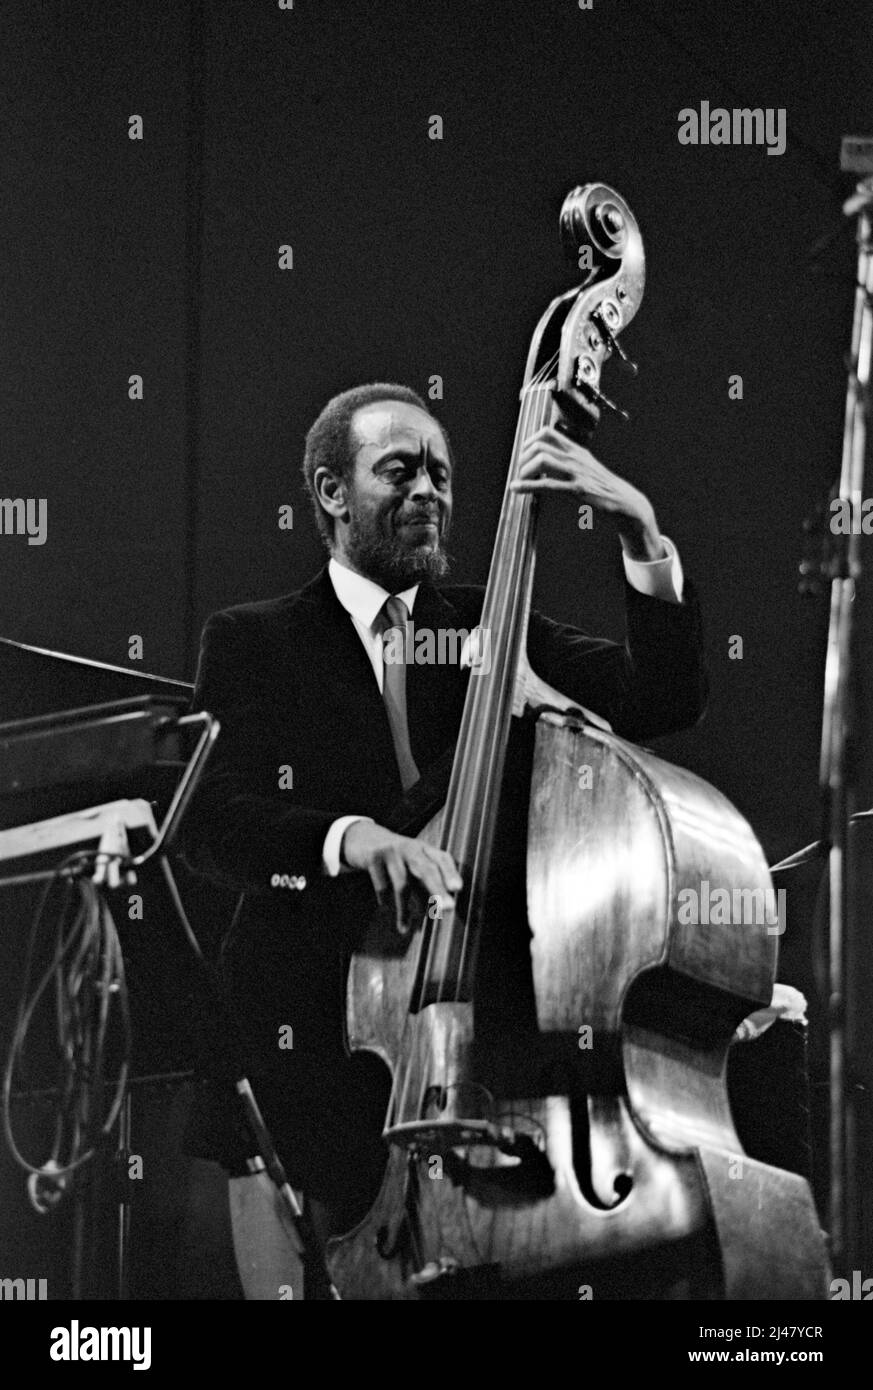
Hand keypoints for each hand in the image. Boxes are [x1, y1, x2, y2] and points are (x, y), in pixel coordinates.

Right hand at [340, 821, 462, 935]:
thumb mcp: (412, 864)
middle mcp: (411, 847)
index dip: (451, 873)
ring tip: (405, 928)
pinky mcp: (374, 857)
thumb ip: (425, 883)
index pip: (442, 858)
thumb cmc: (395, 859)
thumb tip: (435, 912)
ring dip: (404, 909)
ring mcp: (392, 851)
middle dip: (438, 890)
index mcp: (424, 848)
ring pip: (403, 884)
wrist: (362, 837)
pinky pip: (382, 885)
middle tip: (449, 908)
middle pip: (427, 869)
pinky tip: (386, 907)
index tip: (458, 889)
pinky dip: (385, 900)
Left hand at [509, 426, 665, 560]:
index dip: (529, 441)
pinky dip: (527, 486)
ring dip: (524, 470)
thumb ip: (568, 460)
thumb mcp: (586, 466)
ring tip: (520, 480)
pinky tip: (516, 488)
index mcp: (576, 450)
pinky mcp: (577, 489)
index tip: (523, 455)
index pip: (547, 432)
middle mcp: (575, 457)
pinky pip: (547, 485)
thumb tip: (546, 460)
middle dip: (523, 458)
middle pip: (540, 445)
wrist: (623, 500)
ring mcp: (576, 472)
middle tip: (521, 471)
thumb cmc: (602, 486)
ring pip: (542, 460)